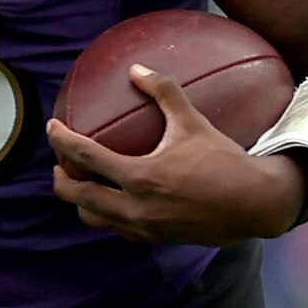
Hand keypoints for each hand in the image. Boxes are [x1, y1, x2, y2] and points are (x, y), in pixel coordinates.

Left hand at [46, 65, 306, 246]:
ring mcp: (144, 228)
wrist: (256, 205)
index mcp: (140, 177)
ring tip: (81, 183)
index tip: (52, 127)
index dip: (61, 140)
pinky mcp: (155, 239)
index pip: (85, 158)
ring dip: (81, 201)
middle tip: (60, 163)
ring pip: (93, 218)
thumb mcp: (193, 122)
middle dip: (61, 179)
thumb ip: (164, 91)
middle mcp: (136, 208)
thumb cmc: (224, 161)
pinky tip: (112, 199)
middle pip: (77, 197)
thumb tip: (137, 68)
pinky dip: (106, 214)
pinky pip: (117, 229)